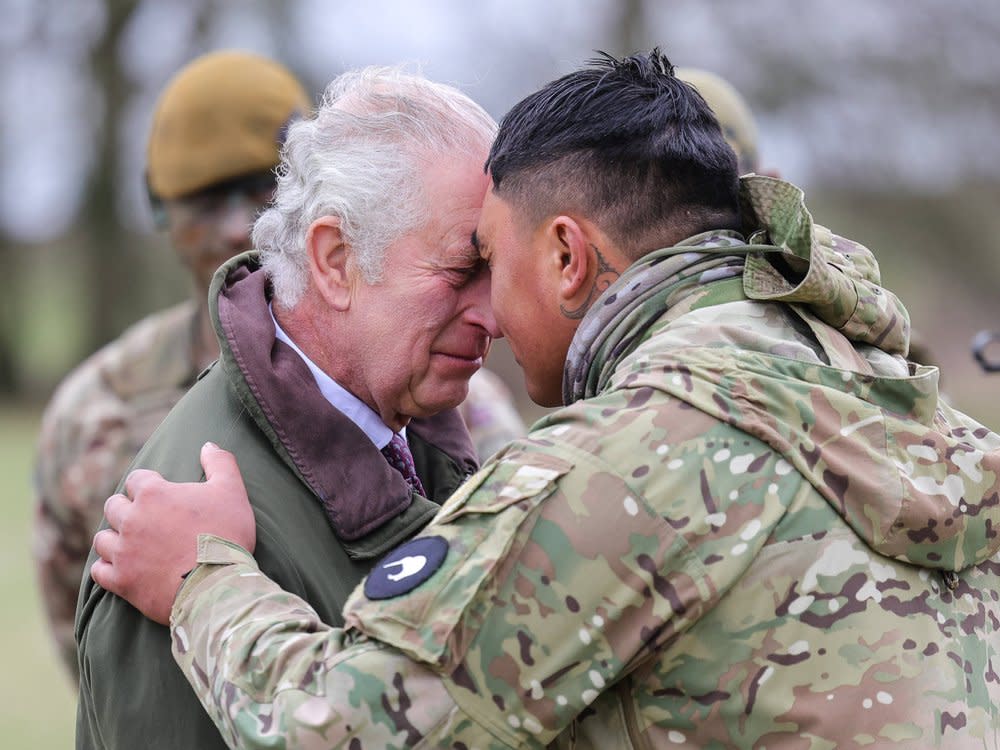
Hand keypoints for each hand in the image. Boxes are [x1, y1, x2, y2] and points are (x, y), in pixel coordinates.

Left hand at [91, 442, 256, 624]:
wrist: (218, 586)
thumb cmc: (226, 534)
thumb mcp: (232, 491)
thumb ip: (220, 463)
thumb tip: (208, 445)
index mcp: (153, 494)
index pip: (136, 479)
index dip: (149, 484)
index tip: (162, 493)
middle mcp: (131, 520)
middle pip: (113, 506)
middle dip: (127, 508)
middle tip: (147, 518)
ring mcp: (124, 552)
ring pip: (103, 539)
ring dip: (115, 538)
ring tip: (131, 543)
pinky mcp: (122, 581)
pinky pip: (99, 571)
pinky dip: (108, 568)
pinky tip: (122, 568)